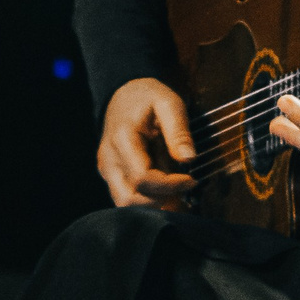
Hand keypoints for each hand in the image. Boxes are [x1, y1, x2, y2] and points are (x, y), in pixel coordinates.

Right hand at [97, 76, 198, 208]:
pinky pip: (126, 197)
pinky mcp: (111, 176)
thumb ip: (178, 131)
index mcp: (122, 139)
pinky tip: (168, 193)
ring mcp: (107, 170)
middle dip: (160, 201)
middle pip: (129, 199)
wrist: (123, 95)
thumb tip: (189, 159)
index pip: (142, 178)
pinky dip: (148, 201)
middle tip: (185, 189)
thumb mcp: (169, 103)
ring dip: (154, 204)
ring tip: (178, 193)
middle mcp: (109, 159)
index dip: (169, 186)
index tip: (192, 180)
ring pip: (125, 204)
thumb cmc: (148, 98)